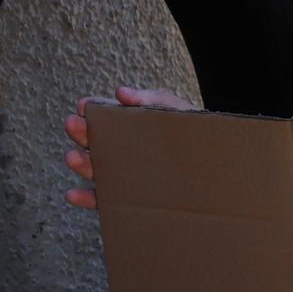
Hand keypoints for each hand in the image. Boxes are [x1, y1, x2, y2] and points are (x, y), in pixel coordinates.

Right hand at [62, 85, 192, 211]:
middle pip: (94, 140)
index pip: (107, 116)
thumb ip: (153, 99)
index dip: (92, 109)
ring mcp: (123, 174)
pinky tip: (74, 194)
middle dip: (80, 132)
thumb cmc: (198, 136)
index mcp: (133, 125)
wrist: (220, 170)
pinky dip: (86, 198)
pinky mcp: (126, 198)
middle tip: (72, 124)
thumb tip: (120, 92)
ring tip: (73, 157)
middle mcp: (123, 149)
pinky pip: (103, 200)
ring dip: (80, 163)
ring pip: (95, 169)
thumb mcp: (179, 111)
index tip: (83, 105)